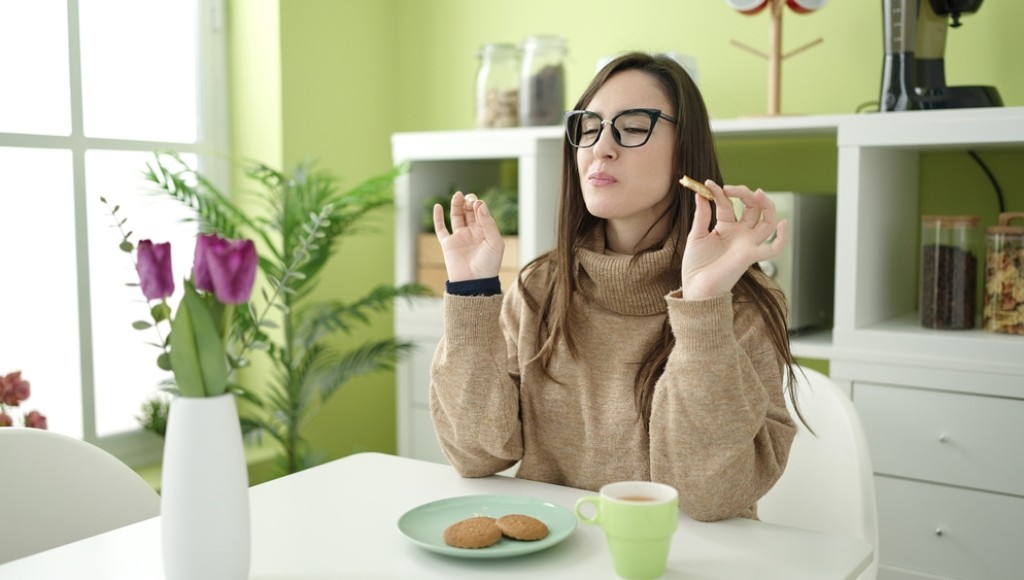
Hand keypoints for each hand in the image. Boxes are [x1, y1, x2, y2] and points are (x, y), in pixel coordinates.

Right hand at [433, 191, 505, 282]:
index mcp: (485, 232)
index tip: (477, 204)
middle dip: (469, 202)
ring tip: (458, 195)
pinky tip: (438, 206)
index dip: (479, 205)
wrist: (474, 283)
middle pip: (469, 211)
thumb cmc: (488, 265)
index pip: (481, 212)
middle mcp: (472, 233)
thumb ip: (488, 223)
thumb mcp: (495, 243)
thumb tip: (480, 204)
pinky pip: (441, 228)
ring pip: (456, 216)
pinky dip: (438, 217)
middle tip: (468, 198)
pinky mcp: (448, 244)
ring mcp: (459, 237)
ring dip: (456, 205)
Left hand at [681, 180, 787, 299]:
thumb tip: (701, 194)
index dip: (719, 193)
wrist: (696, 288)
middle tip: (730, 188)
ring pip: (767, 221)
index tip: (707, 184)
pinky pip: (773, 249)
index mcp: (726, 227)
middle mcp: (740, 233)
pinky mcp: (751, 255)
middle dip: (745, 194)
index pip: (728, 204)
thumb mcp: (696, 236)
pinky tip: (783, 224)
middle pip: (752, 208)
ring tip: (758, 192)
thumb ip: (702, 215)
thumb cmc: (696, 265)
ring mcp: (747, 243)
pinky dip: (782, 238)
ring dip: (766, 205)